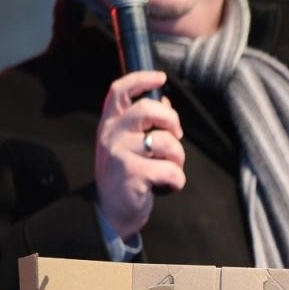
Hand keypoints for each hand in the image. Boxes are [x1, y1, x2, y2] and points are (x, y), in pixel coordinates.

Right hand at [95, 70, 185, 240]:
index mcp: (110, 123)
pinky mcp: (133, 174)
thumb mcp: (127, 144)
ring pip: (166, 142)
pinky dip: (177, 181)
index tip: (161, 77)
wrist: (110, 212)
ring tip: (168, 169)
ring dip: (178, 158)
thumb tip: (166, 102)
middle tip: (176, 136)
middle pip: (148, 108)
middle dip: (172, 121)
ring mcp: (120, 153)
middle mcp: (112, 134)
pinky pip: (171, 171)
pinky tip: (166, 187)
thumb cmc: (125, 174)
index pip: (119, 90)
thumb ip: (143, 123)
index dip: (141, 78)